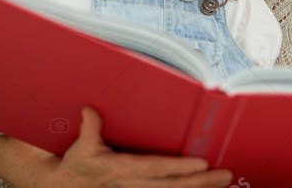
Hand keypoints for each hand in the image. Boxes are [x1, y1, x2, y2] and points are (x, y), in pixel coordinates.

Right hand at [52, 107, 232, 186]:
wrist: (66, 186)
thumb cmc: (76, 165)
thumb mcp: (81, 146)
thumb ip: (90, 128)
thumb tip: (90, 111)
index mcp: (123, 169)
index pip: (156, 169)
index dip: (179, 167)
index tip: (201, 164)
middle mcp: (134, 184)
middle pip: (173, 185)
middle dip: (201, 182)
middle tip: (225, 175)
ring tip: (222, 182)